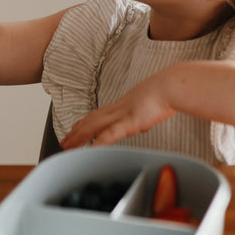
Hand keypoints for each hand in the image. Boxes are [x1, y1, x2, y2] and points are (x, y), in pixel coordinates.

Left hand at [60, 74, 176, 148]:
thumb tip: (146, 116)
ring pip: (94, 126)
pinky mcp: (130, 121)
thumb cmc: (166, 93)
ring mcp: (122, 115)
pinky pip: (111, 133)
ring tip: (68, 146)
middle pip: (91, 121)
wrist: (170, 86)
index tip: (74, 129)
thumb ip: (144, 112)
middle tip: (63, 141)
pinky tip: (91, 149)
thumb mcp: (150, 104)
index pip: (98, 115)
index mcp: (123, 105)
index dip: (84, 122)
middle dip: (75, 132)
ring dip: (79, 137)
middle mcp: (118, 109)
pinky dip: (99, 142)